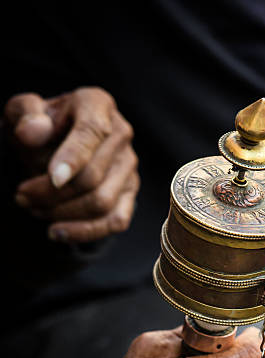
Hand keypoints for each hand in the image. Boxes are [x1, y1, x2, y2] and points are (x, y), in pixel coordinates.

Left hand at [4, 87, 139, 241]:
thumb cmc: (38, 127)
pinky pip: (115, 221)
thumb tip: (34, 131)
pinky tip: (56, 232)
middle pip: (91, 176)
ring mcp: (129, 166)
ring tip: (34, 209)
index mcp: (96, 104)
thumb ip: (24, 115)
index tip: (53, 178)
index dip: (73, 158)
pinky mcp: (130, 193)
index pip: (91, 132)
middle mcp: (120, 133)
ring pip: (101, 203)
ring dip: (62, 213)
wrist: (54, 144)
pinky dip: (84, 232)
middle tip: (21, 196)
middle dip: (51, 193)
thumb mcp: (22, 112)